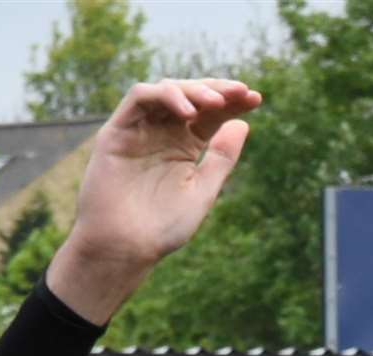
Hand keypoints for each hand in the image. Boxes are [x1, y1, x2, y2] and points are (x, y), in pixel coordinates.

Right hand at [47, 78, 262, 323]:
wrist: (126, 247)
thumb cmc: (163, 226)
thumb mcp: (203, 190)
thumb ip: (221, 159)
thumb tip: (244, 125)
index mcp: (184, 146)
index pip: (211, 115)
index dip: (233, 103)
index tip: (255, 98)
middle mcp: (162, 133)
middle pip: (191, 97)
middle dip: (217, 90)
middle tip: (240, 92)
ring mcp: (139, 130)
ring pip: (166, 91)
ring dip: (193, 90)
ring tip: (215, 102)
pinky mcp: (117, 131)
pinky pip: (138, 99)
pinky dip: (163, 96)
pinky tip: (186, 110)